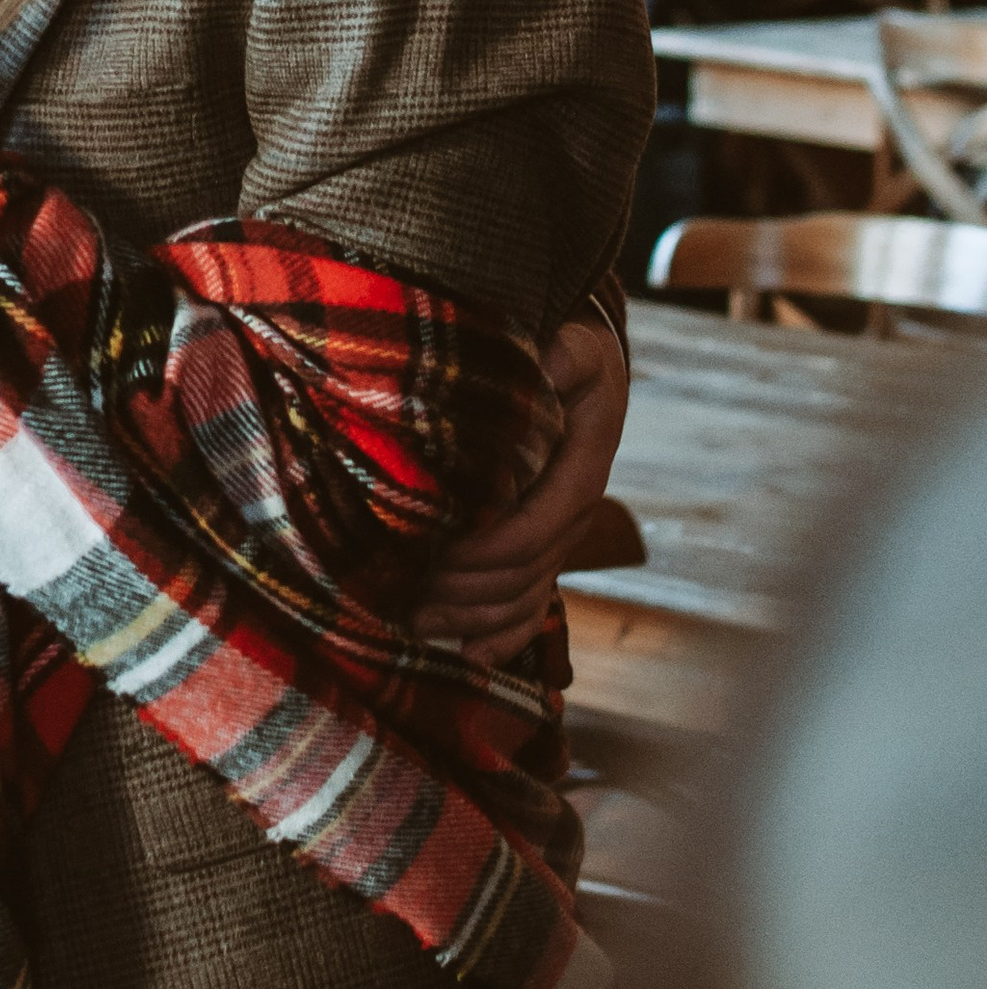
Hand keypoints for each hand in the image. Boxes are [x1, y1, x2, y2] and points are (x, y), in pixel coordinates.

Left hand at [416, 309, 628, 659]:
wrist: (574, 340)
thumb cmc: (560, 333)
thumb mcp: (566, 336)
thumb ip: (552, 356)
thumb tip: (531, 369)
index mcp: (585, 455)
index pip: (538, 522)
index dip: (486, 548)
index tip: (431, 552)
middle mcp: (576, 499)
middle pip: (528, 569)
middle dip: (467, 590)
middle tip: (403, 596)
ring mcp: (560, 523)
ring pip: (529, 592)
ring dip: (475, 617)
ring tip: (414, 624)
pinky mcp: (542, 536)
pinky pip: (536, 599)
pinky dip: (506, 632)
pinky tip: (471, 654)